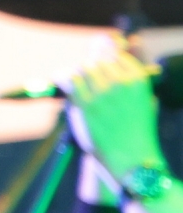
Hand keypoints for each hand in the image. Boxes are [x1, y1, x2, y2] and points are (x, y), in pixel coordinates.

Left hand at [68, 37, 166, 184]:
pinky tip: (70, 84)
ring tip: (84, 85)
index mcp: (139, 80)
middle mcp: (121, 82)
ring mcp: (103, 92)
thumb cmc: (138, 129)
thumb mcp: (145, 100)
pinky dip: (69, 80)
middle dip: (95, 69)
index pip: (117, 56)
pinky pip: (72, 80)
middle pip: (99, 61)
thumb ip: (131, 80)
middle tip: (94, 80)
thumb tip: (115, 57)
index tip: (105, 67)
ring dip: (82, 74)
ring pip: (84, 68)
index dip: (109, 61)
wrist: (132, 156)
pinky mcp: (86, 103)